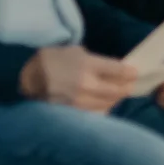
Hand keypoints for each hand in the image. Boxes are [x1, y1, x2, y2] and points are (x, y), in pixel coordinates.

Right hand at [20, 46, 137, 111]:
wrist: (29, 77)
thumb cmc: (53, 59)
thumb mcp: (76, 52)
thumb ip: (97, 61)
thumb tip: (117, 70)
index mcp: (87, 65)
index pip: (118, 71)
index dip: (130, 72)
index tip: (135, 73)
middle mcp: (86, 84)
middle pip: (117, 90)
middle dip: (126, 87)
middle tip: (130, 85)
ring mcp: (80, 101)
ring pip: (109, 103)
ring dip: (116, 98)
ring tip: (118, 94)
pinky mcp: (74, 112)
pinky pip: (96, 112)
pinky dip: (104, 107)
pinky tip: (105, 103)